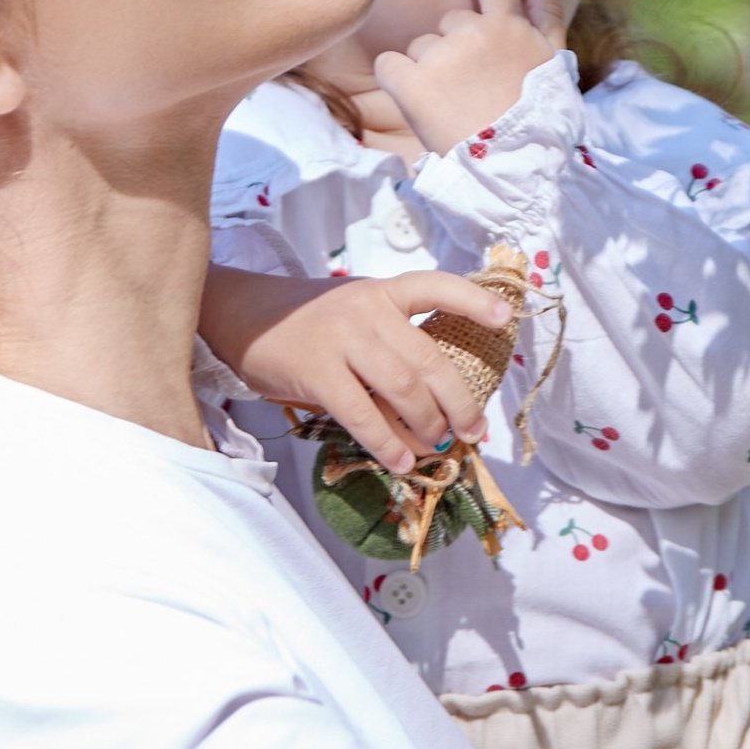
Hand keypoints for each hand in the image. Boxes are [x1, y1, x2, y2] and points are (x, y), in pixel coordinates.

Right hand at [201, 265, 515, 476]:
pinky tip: (401, 461)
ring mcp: (342, 339)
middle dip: (459, 402)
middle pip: (429, 360)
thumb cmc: (307, 321)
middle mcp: (367, 310)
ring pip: (403, 389)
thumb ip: (391, 340)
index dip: (474, 302)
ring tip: (438, 447)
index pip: (436, 287)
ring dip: (428, 425)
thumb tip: (435, 399)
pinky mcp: (316, 371)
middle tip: (474, 431)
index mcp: (383, 292)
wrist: (242, 314)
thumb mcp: (354, 312)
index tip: (507, 320)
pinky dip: (388, 443)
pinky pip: (362, 415)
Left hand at [370, 0, 566, 155]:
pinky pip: (391, 67)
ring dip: (428, 74)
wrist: (516, 169)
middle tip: (469, 94)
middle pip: (445, 25)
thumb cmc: (539, 123)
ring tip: (454, 109)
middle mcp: (476, 32)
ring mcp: (443, 55)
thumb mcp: (554, 65)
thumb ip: (546, 13)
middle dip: (450, 52)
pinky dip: (399, 84)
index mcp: (510, 28)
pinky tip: (421, 107)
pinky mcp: (414, 83)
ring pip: (419, 49)